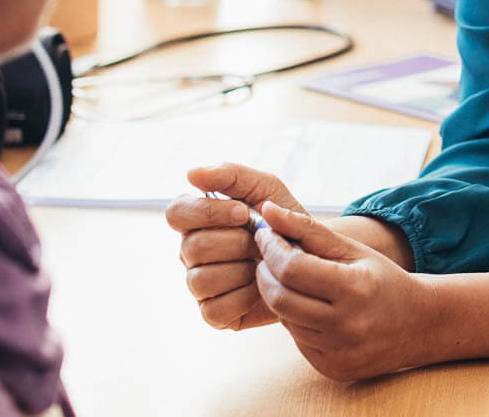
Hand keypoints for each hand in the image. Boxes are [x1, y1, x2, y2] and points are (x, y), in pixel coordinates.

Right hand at [165, 163, 307, 330]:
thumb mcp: (265, 188)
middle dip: (235, 242)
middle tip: (261, 240)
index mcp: (196, 220)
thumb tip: (191, 174)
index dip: (207, 212)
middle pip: (191, 247)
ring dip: (241, 269)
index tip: (242, 212)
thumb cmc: (282, 219)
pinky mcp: (214, 314)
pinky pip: (214, 309)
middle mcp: (190, 253)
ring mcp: (200, 284)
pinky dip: (244, 296)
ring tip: (262, 262)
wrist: (313, 256)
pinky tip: (261, 284)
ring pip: (200, 280)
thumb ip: (230, 175)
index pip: (176, 213)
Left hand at [253, 200, 432, 381]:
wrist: (417, 324)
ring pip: (285, 320)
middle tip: (268, 257)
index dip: (271, 249)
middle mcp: (345, 326)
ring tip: (293, 280)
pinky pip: (297, 340)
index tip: (265, 234)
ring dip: (279, 296)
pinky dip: (295, 319)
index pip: (292, 269)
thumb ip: (307, 229)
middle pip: (280, 298)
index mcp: (354, 289)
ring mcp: (338, 352)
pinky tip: (309, 307)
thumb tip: (268, 211)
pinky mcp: (331, 368)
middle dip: (265, 273)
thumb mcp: (352, 249)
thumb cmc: (381, 279)